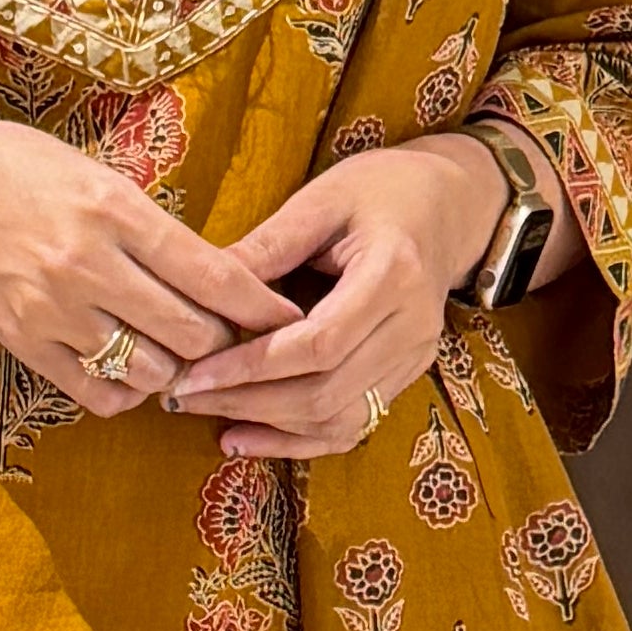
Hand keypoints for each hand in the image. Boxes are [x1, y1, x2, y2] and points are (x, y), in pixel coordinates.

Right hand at [0, 112, 295, 407]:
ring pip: (152, 371)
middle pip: (192, 333)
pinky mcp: (28, 345)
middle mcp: (87, 264)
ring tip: (188, 357)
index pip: (212, 273)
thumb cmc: (20, 169)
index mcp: (114, 210)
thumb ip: (154, 225)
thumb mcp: (97, 172)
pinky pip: (101, 395)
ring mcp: (55, 311)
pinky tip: (135, 371)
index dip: (262, 304)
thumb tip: (220, 274)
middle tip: (241, 340)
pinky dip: (131, 392)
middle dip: (228, 343)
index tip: (290, 316)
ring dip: (180, 371)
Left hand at [168, 140, 508, 460]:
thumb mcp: (321, 200)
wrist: (448, 205)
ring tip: (205, 414)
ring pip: (340, 420)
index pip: (318, 344)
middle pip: (326, 393)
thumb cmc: (380, 190)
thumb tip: (197, 283)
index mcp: (393, 276)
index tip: (195, 373)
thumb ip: (266, 245)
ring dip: (269, 427)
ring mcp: (416, 359)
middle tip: (183, 395)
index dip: (253, 367)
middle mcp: (412, 328)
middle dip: (249, 402)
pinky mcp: (408, 375)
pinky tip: (244, 436)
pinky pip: (353, 425)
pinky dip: (297, 440)